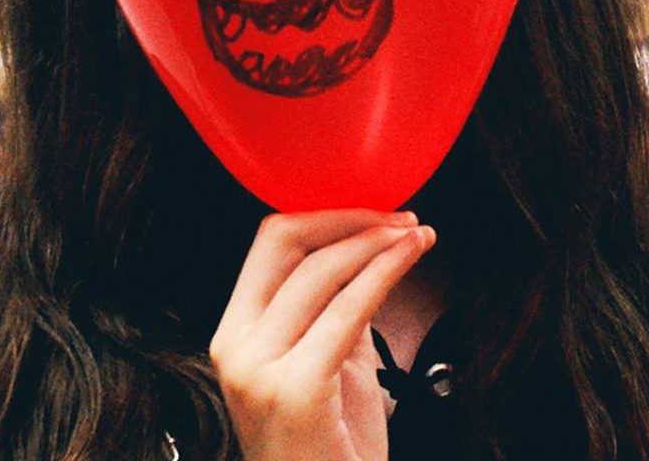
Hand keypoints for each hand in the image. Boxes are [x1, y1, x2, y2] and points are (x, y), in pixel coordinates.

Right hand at [209, 210, 435, 460]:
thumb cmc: (329, 452)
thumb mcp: (328, 369)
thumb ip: (336, 317)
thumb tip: (368, 263)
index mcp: (232, 335)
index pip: (266, 247)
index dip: (322, 217)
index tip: (371, 212)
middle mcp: (234, 345)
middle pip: (286, 246)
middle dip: (350, 221)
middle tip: (400, 218)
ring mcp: (258, 367)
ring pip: (319, 273)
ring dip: (376, 244)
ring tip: (416, 236)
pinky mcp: (295, 388)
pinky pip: (346, 312)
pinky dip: (383, 275)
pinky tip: (409, 259)